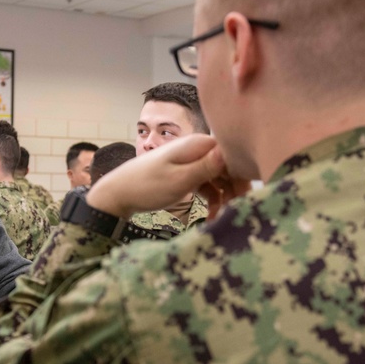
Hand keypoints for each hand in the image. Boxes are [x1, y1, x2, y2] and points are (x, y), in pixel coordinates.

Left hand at [86, 135, 248, 217]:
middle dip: (237, 188)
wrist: (118, 193)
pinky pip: (208, 185)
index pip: (234, 153)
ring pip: (220, 177)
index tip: (246, 196)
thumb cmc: (147, 186)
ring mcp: (192, 161)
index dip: (244, 174)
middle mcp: (197, 149)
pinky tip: (212, 216)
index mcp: (198, 144)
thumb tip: (232, 153)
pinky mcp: (186, 173)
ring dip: (225, 197)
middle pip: (230, 166)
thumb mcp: (179, 180)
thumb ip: (207, 168)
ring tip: (224, 218)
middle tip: (240, 211)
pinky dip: (212, 200)